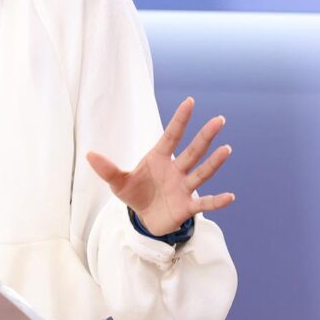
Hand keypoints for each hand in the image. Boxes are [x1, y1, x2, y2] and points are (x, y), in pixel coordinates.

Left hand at [86, 97, 234, 235]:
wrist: (144, 219)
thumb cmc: (135, 194)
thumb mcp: (117, 182)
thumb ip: (107, 169)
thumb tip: (88, 154)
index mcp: (159, 158)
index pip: (171, 135)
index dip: (180, 120)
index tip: (190, 101)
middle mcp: (176, 170)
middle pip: (193, 150)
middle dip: (205, 136)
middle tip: (219, 119)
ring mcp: (184, 187)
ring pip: (201, 172)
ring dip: (214, 162)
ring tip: (226, 149)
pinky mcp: (187, 207)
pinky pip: (204, 203)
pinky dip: (217, 201)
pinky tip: (230, 196)